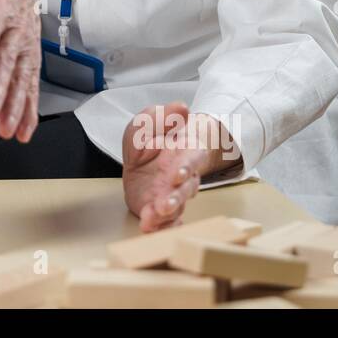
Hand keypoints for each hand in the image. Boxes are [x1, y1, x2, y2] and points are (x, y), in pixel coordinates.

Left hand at [122, 102, 242, 231]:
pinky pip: (165, 221)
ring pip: (175, 207)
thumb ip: (163, 115)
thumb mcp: (149, 121)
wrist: (146, 151)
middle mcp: (182, 177)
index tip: (179, 174)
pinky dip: (159, 227)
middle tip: (165, 204)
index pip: (191, 161)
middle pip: (185, 190)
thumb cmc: (153, 135)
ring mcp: (171, 193)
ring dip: (165, 215)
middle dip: (176, 198)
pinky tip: (149, 229)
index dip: (187, 167)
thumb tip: (182, 107)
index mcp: (185, 153)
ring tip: (151, 218)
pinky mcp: (158, 207)